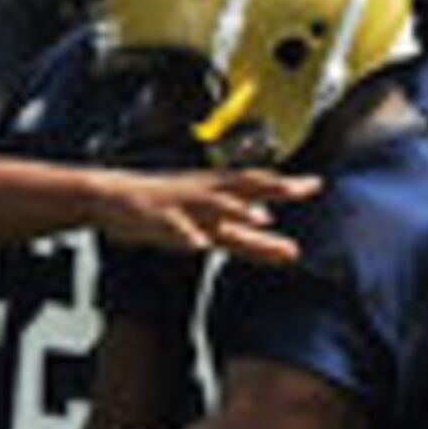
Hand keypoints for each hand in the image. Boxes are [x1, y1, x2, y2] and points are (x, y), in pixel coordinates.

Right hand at [102, 167, 309, 264]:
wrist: (110, 198)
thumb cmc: (164, 210)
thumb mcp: (208, 226)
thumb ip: (244, 237)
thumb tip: (278, 236)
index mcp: (215, 193)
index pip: (257, 187)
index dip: (287, 186)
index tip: (317, 184)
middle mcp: (202, 193)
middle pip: (241, 187)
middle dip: (270, 187)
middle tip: (297, 188)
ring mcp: (179, 204)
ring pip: (210, 204)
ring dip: (235, 209)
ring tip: (260, 218)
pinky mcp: (154, 218)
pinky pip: (172, 227)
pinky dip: (185, 234)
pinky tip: (197, 244)